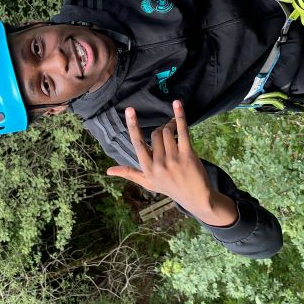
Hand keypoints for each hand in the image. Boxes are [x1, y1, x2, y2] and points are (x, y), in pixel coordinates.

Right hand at [106, 101, 238, 226]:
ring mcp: (173, 159)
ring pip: (168, 132)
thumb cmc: (170, 188)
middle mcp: (158, 164)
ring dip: (172, 125)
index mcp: (147, 168)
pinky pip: (182, 131)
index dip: (133, 125)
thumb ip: (129, 173)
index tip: (129, 110)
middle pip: (156, 134)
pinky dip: (180, 116)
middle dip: (162, 128)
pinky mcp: (187, 155)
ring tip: (175, 127)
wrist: (196, 197)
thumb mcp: (148, 183)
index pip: (137, 143)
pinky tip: (177, 105)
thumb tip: (108, 171)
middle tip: (169, 128)